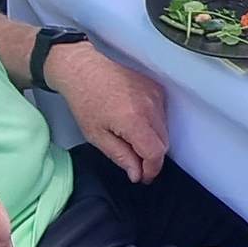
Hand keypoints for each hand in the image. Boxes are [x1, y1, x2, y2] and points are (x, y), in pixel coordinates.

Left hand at [50, 46, 170, 182]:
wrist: (83, 69)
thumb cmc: (85, 101)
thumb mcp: (97, 136)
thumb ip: (121, 157)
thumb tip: (137, 173)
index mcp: (134, 120)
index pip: (156, 153)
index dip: (151, 169)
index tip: (143, 177)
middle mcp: (150, 106)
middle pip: (163, 143)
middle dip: (151, 157)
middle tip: (134, 163)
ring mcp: (155, 95)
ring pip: (164, 129)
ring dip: (152, 140)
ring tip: (130, 139)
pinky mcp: (156, 88)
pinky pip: (162, 114)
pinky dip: (153, 124)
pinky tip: (134, 122)